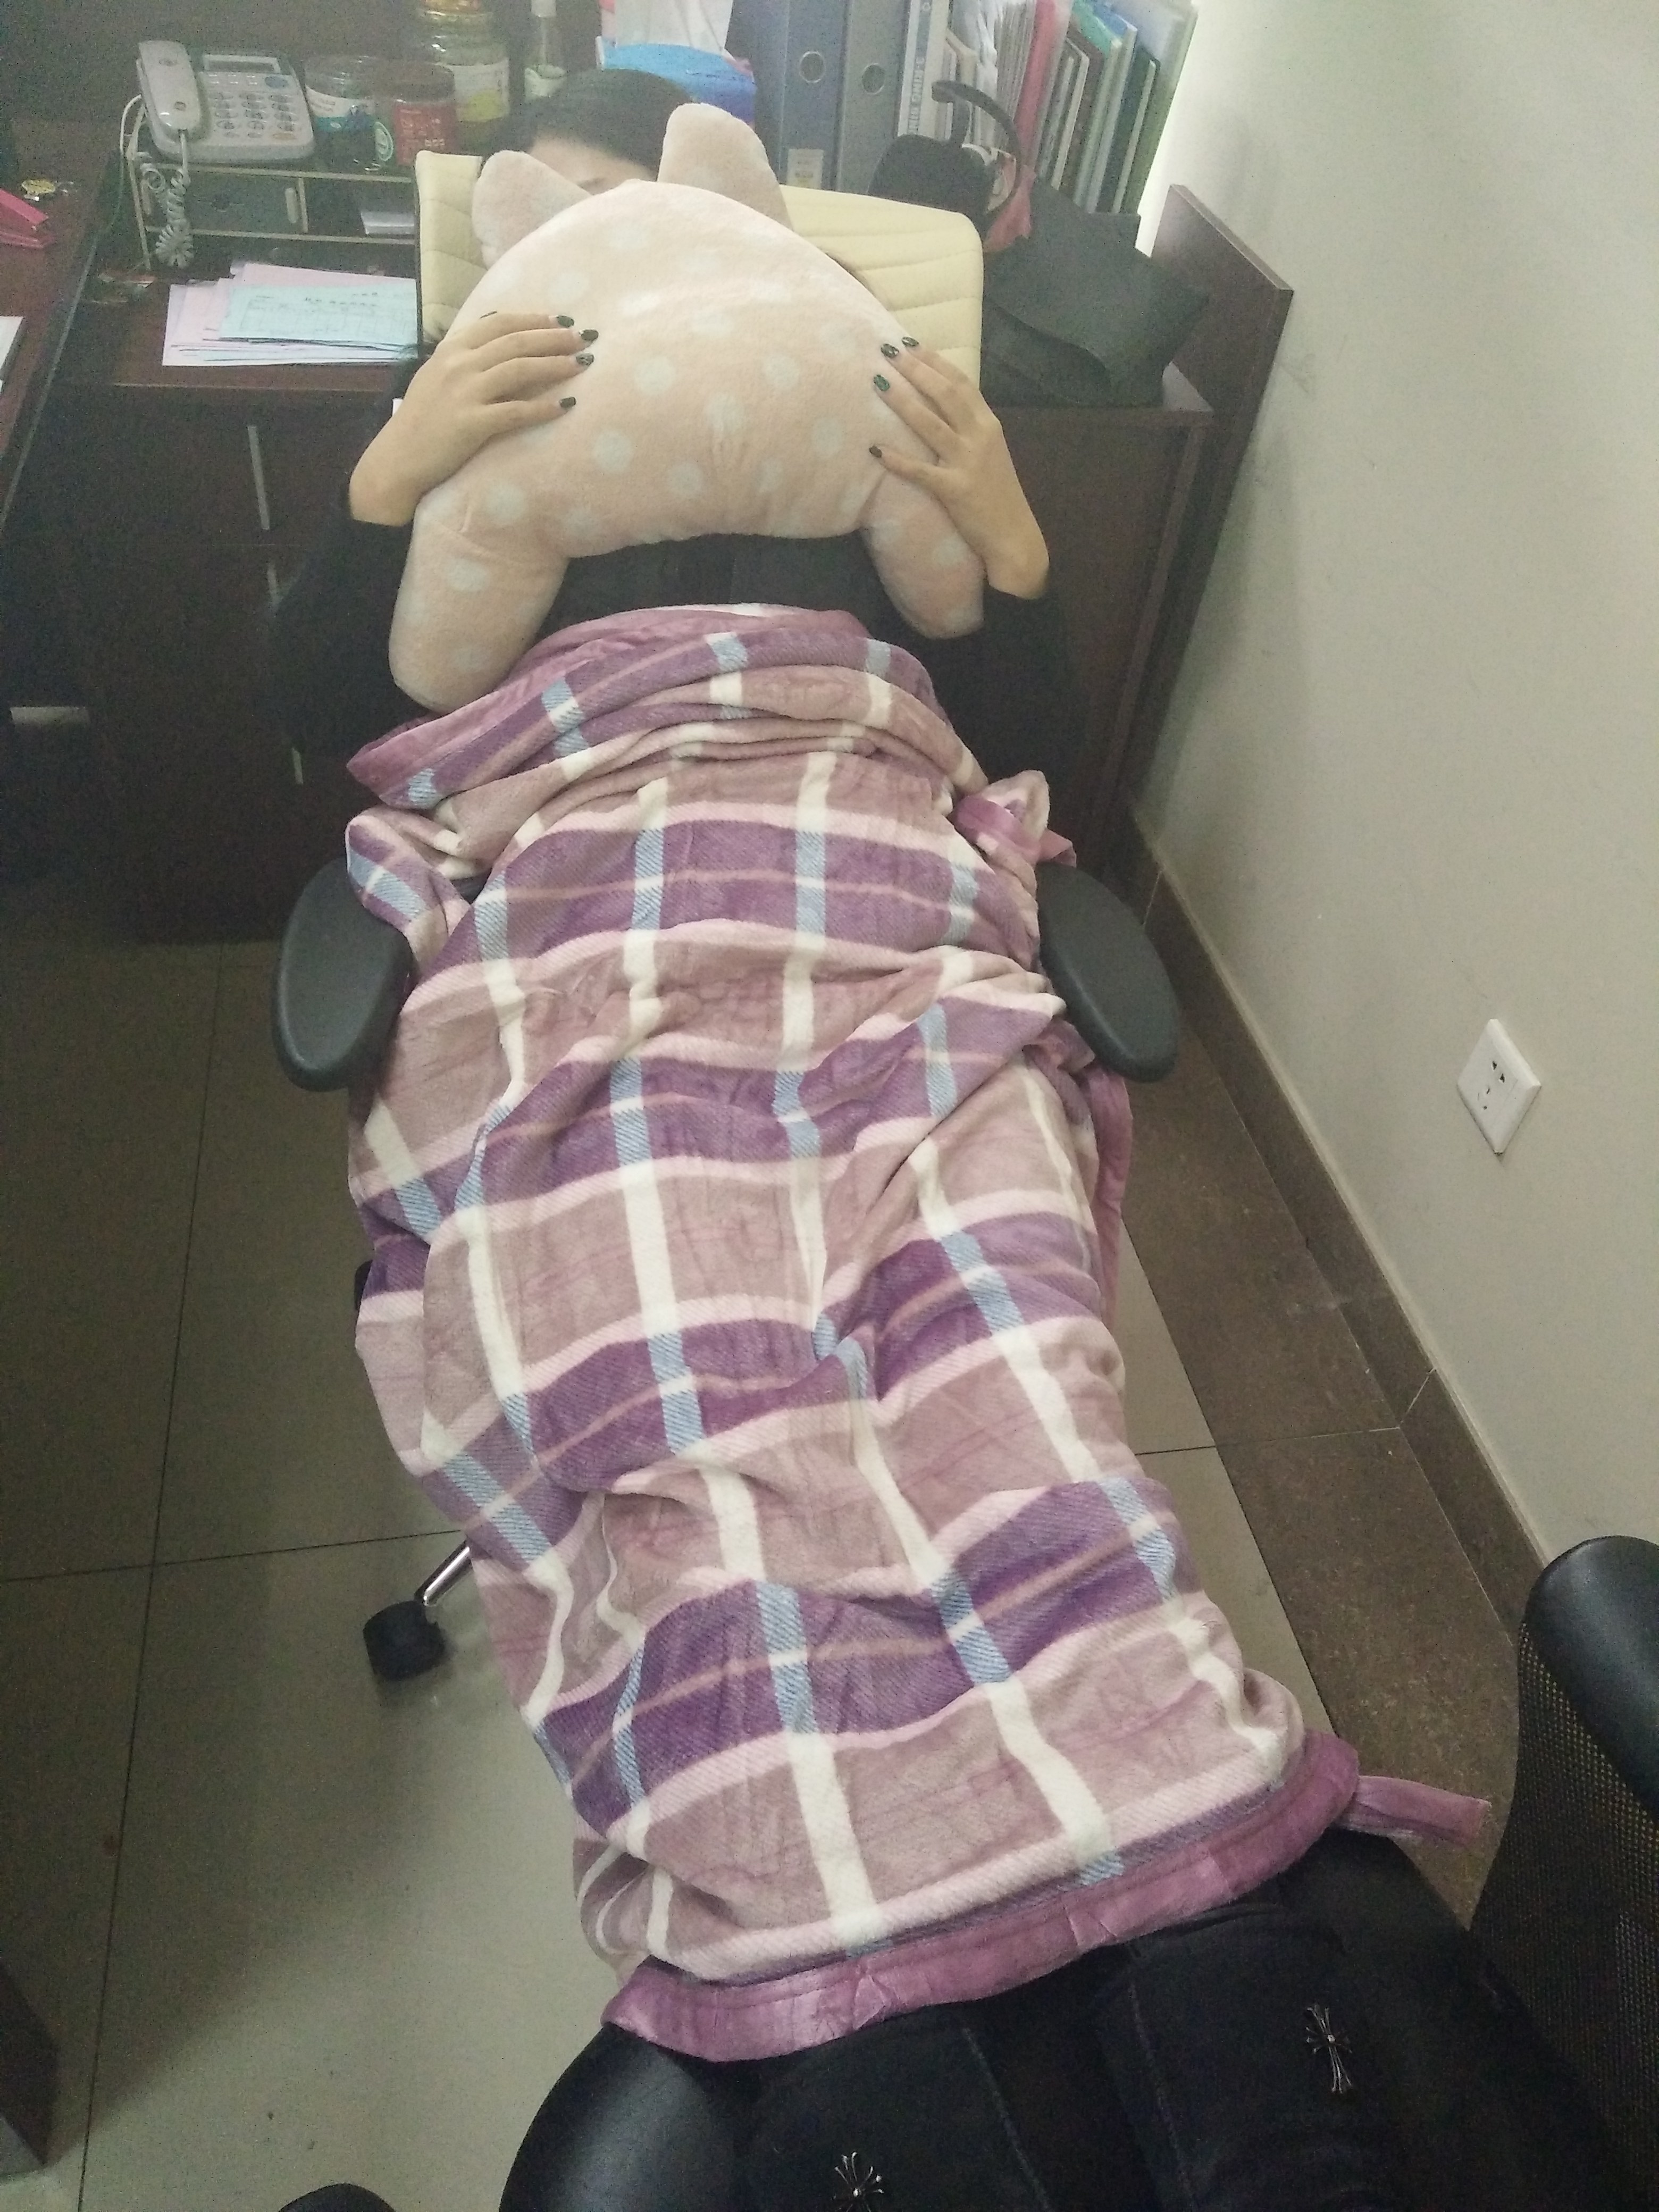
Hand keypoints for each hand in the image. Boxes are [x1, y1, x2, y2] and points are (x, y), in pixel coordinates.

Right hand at [349, 312, 595, 525]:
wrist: (399, 457)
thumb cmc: (422, 418)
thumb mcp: (437, 373)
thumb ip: (465, 354)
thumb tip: (497, 334)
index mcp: (452, 348)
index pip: (499, 322)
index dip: (534, 318)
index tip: (562, 320)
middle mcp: (459, 364)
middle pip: (516, 341)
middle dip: (554, 337)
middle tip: (583, 338)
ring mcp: (466, 393)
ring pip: (520, 369)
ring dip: (555, 365)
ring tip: (583, 364)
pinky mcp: (473, 424)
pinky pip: (516, 412)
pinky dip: (543, 408)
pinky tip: (565, 406)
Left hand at [870, 342, 1049, 596]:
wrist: (1014, 538)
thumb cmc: (998, 496)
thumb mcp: (990, 454)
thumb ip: (969, 429)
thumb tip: (942, 409)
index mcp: (989, 425)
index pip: (961, 383)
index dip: (935, 361)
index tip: (911, 343)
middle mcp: (980, 437)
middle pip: (945, 394)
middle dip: (917, 369)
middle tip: (889, 350)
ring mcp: (968, 463)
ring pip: (931, 424)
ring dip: (903, 401)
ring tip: (879, 382)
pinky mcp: (955, 490)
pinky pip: (921, 472)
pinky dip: (898, 460)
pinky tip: (875, 449)